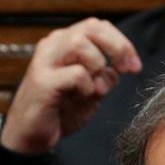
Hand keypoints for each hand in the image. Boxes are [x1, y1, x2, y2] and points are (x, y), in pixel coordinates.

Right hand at [2, 17, 141, 154]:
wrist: (30, 137)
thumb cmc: (57, 112)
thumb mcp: (90, 91)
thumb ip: (103, 75)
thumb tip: (119, 68)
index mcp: (64, 44)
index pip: (98, 27)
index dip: (121, 43)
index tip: (134, 66)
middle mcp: (53, 47)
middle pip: (91, 27)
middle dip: (117, 46)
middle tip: (127, 68)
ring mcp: (45, 62)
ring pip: (79, 42)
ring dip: (97, 64)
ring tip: (97, 88)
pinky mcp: (43, 82)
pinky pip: (75, 73)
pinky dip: (87, 85)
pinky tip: (83, 96)